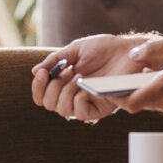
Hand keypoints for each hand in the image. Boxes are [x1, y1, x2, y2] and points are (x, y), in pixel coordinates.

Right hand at [31, 33, 153, 122]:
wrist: (128, 50)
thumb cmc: (104, 48)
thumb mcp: (74, 50)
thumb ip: (54, 60)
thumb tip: (35, 72)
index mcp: (64, 82)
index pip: (42, 95)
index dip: (37, 87)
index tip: (43, 73)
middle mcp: (73, 95)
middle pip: (49, 104)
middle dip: (52, 87)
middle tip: (67, 71)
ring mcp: (87, 102)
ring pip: (62, 110)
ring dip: (65, 91)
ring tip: (77, 75)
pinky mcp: (101, 107)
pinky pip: (82, 113)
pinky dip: (78, 99)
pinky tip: (84, 85)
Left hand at [118, 32, 162, 117]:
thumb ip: (151, 49)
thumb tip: (133, 56)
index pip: (133, 104)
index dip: (118, 99)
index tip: (110, 92)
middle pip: (146, 104)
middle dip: (137, 91)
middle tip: (130, 78)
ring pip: (160, 105)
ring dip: (154, 92)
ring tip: (154, 74)